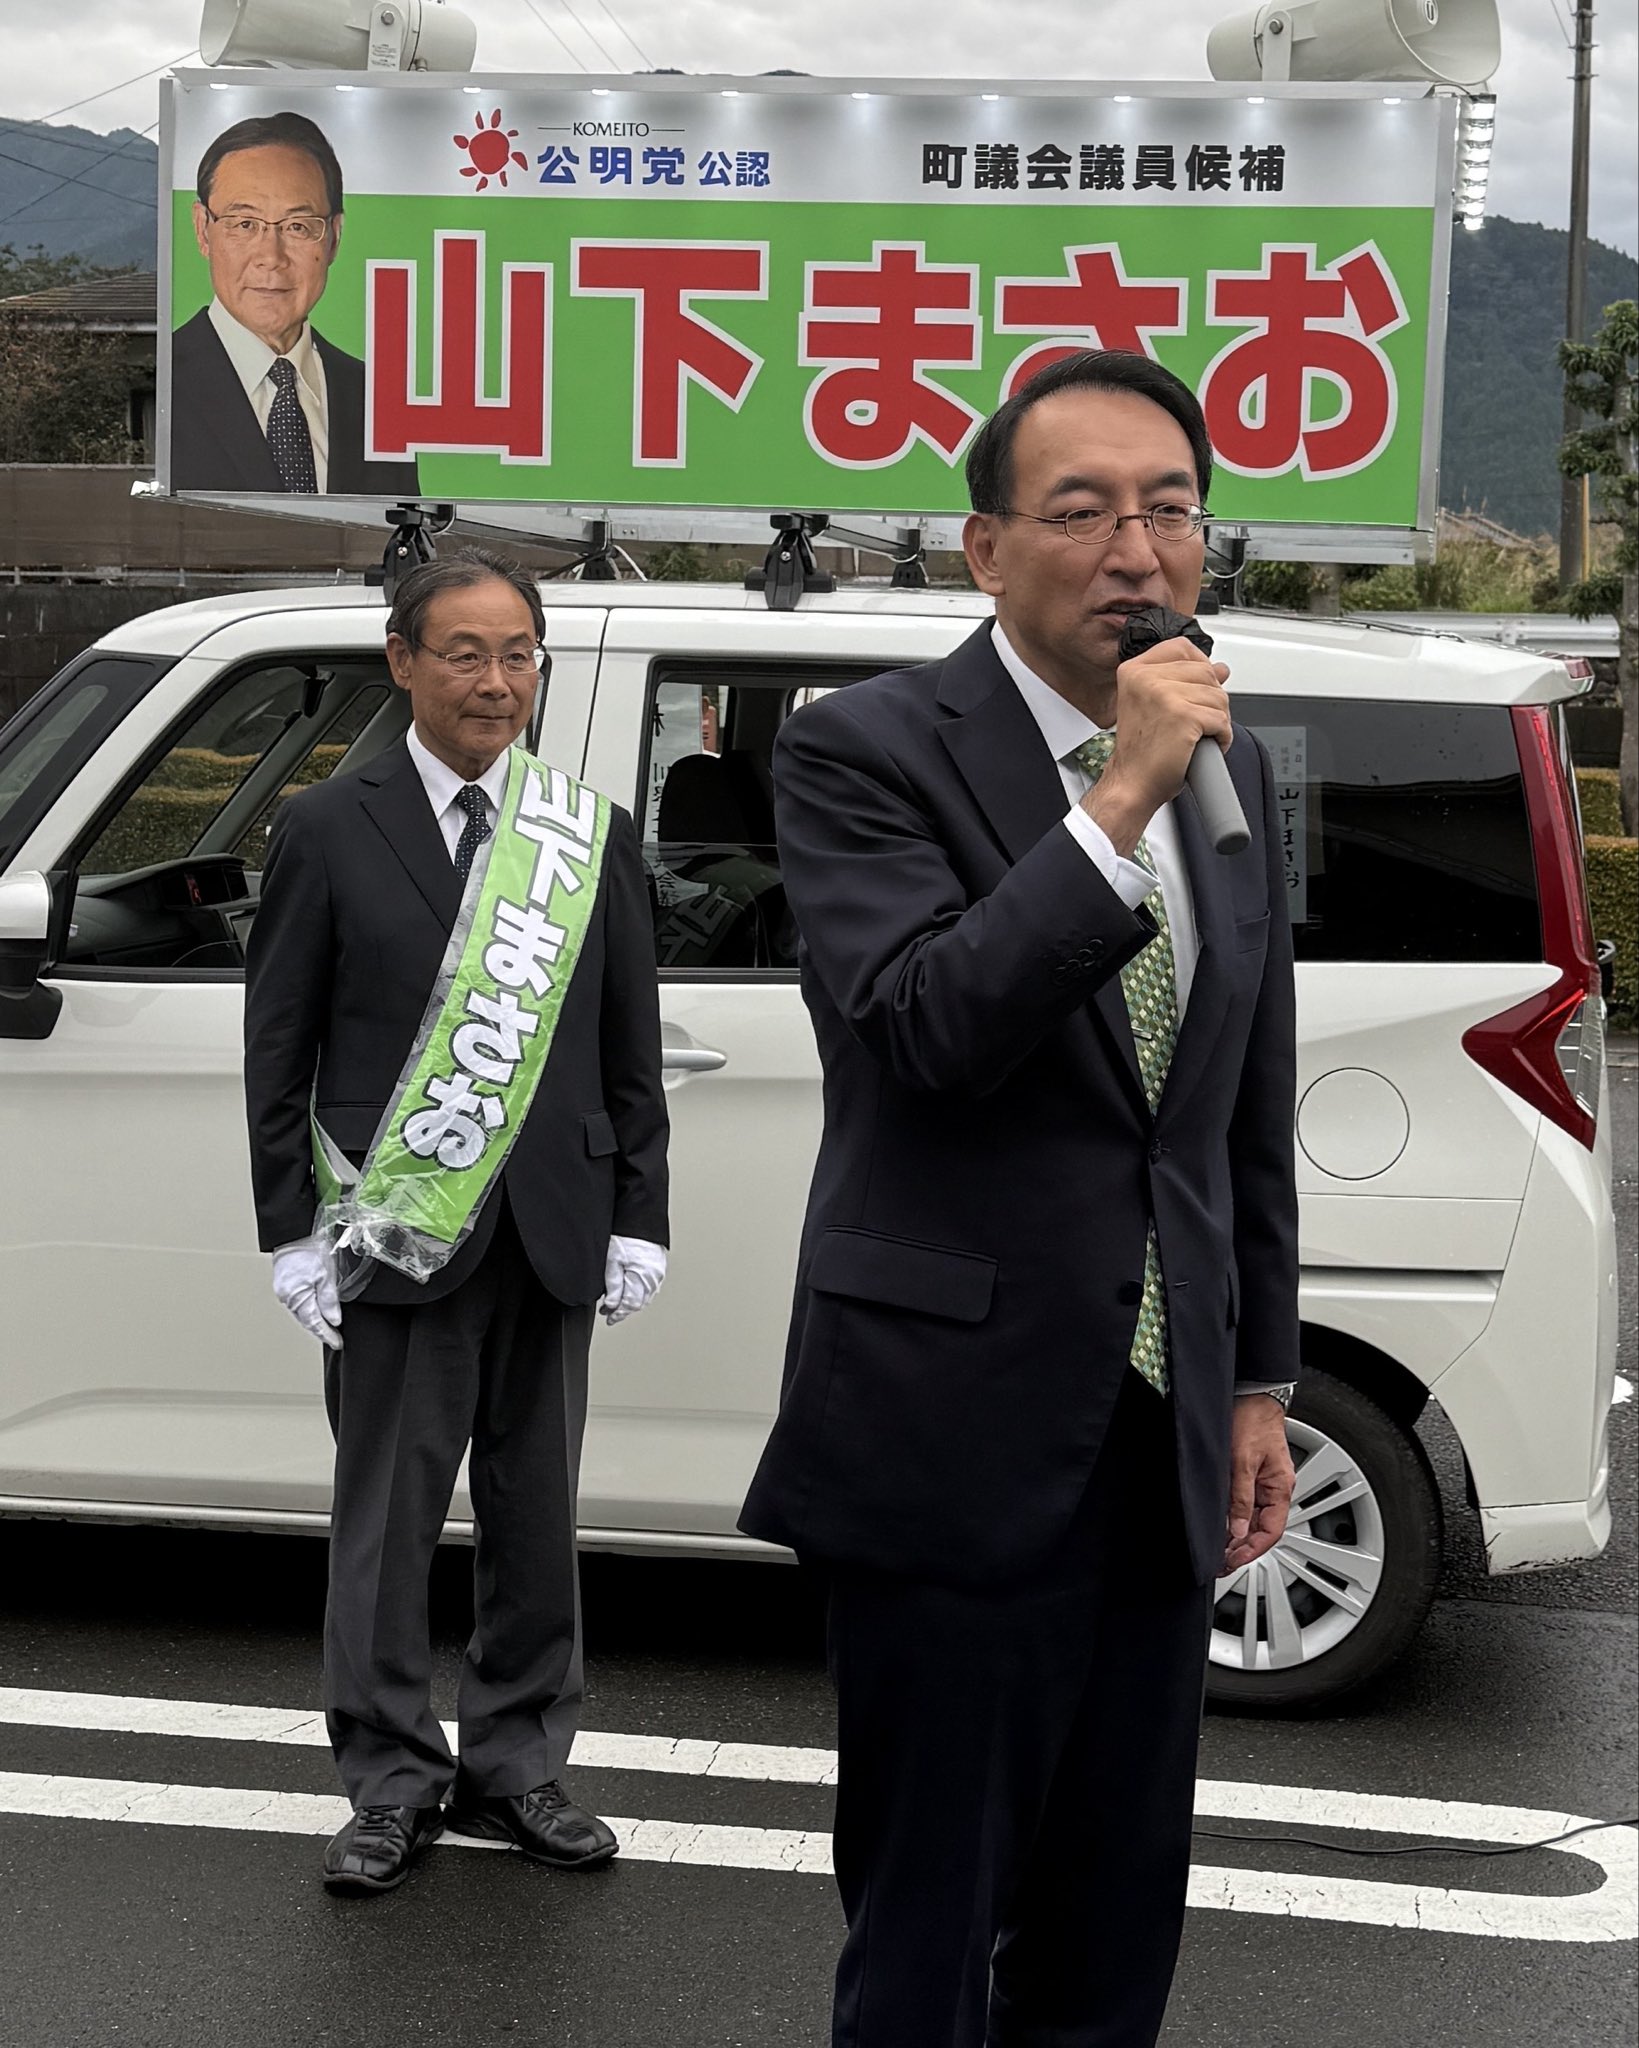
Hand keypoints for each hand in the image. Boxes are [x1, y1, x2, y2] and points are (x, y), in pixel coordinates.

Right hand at [271, 1235, 342, 1350]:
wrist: (295, 1230)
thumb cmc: (311, 1247)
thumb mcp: (327, 1274)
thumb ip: (329, 1300)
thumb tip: (334, 1320)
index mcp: (297, 1296)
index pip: (314, 1324)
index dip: (327, 1335)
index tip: (337, 1343)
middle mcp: (286, 1296)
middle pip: (306, 1320)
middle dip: (321, 1330)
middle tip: (335, 1338)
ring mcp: (283, 1289)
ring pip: (301, 1312)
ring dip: (313, 1320)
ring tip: (327, 1328)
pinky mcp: (283, 1282)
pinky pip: (297, 1302)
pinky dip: (307, 1309)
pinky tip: (314, 1309)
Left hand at [601, 1235, 666, 1324]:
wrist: (639, 1219)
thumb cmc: (625, 1236)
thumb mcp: (612, 1262)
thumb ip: (613, 1286)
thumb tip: (612, 1305)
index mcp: (643, 1277)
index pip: (631, 1305)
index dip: (618, 1314)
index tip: (608, 1317)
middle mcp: (654, 1277)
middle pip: (639, 1303)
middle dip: (623, 1310)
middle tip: (609, 1312)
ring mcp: (658, 1272)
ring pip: (645, 1296)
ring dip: (631, 1302)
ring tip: (617, 1302)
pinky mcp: (658, 1266)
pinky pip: (649, 1286)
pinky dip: (639, 1293)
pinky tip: (630, 1290)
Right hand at [1083, 636, 1232, 857]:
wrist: (1132, 784)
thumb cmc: (1142, 752)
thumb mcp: (1156, 706)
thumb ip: (1185, 681)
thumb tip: (1220, 668)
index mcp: (1134, 671)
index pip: (1181, 648)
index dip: (1199, 665)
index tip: (1197, 688)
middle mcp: (1146, 678)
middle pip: (1206, 671)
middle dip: (1211, 699)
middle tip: (1195, 723)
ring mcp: (1164, 695)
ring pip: (1218, 696)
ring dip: (1217, 720)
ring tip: (1197, 736)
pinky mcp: (1183, 716)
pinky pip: (1221, 719)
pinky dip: (1221, 737)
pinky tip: (1203, 746)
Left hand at [1222, 1393, 1294, 1575]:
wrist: (1250, 1395)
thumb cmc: (1252, 1421)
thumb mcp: (1242, 1461)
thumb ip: (1241, 1497)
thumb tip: (1238, 1530)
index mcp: (1280, 1488)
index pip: (1271, 1531)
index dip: (1252, 1550)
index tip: (1233, 1561)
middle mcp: (1273, 1489)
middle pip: (1260, 1529)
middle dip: (1241, 1549)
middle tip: (1220, 1563)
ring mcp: (1261, 1483)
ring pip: (1250, 1519)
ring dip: (1235, 1537)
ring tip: (1216, 1551)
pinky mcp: (1248, 1475)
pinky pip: (1243, 1505)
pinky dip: (1232, 1519)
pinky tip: (1219, 1527)